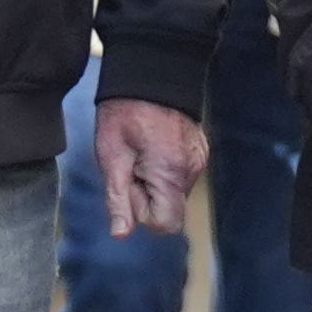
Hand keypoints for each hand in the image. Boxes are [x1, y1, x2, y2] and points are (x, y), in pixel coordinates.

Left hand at [98, 94, 210, 239]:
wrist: (151, 76)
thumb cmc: (125, 115)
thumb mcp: (111, 157)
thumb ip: (118, 199)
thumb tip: (121, 234)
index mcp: (170, 173)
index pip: (165, 224)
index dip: (141, 213)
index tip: (128, 187)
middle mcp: (192, 170)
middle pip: (170, 208)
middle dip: (146, 197)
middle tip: (130, 166)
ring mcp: (199, 160)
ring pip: (174, 192)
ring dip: (154, 183)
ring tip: (140, 154)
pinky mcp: (200, 152)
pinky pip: (180, 176)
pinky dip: (164, 171)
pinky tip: (152, 148)